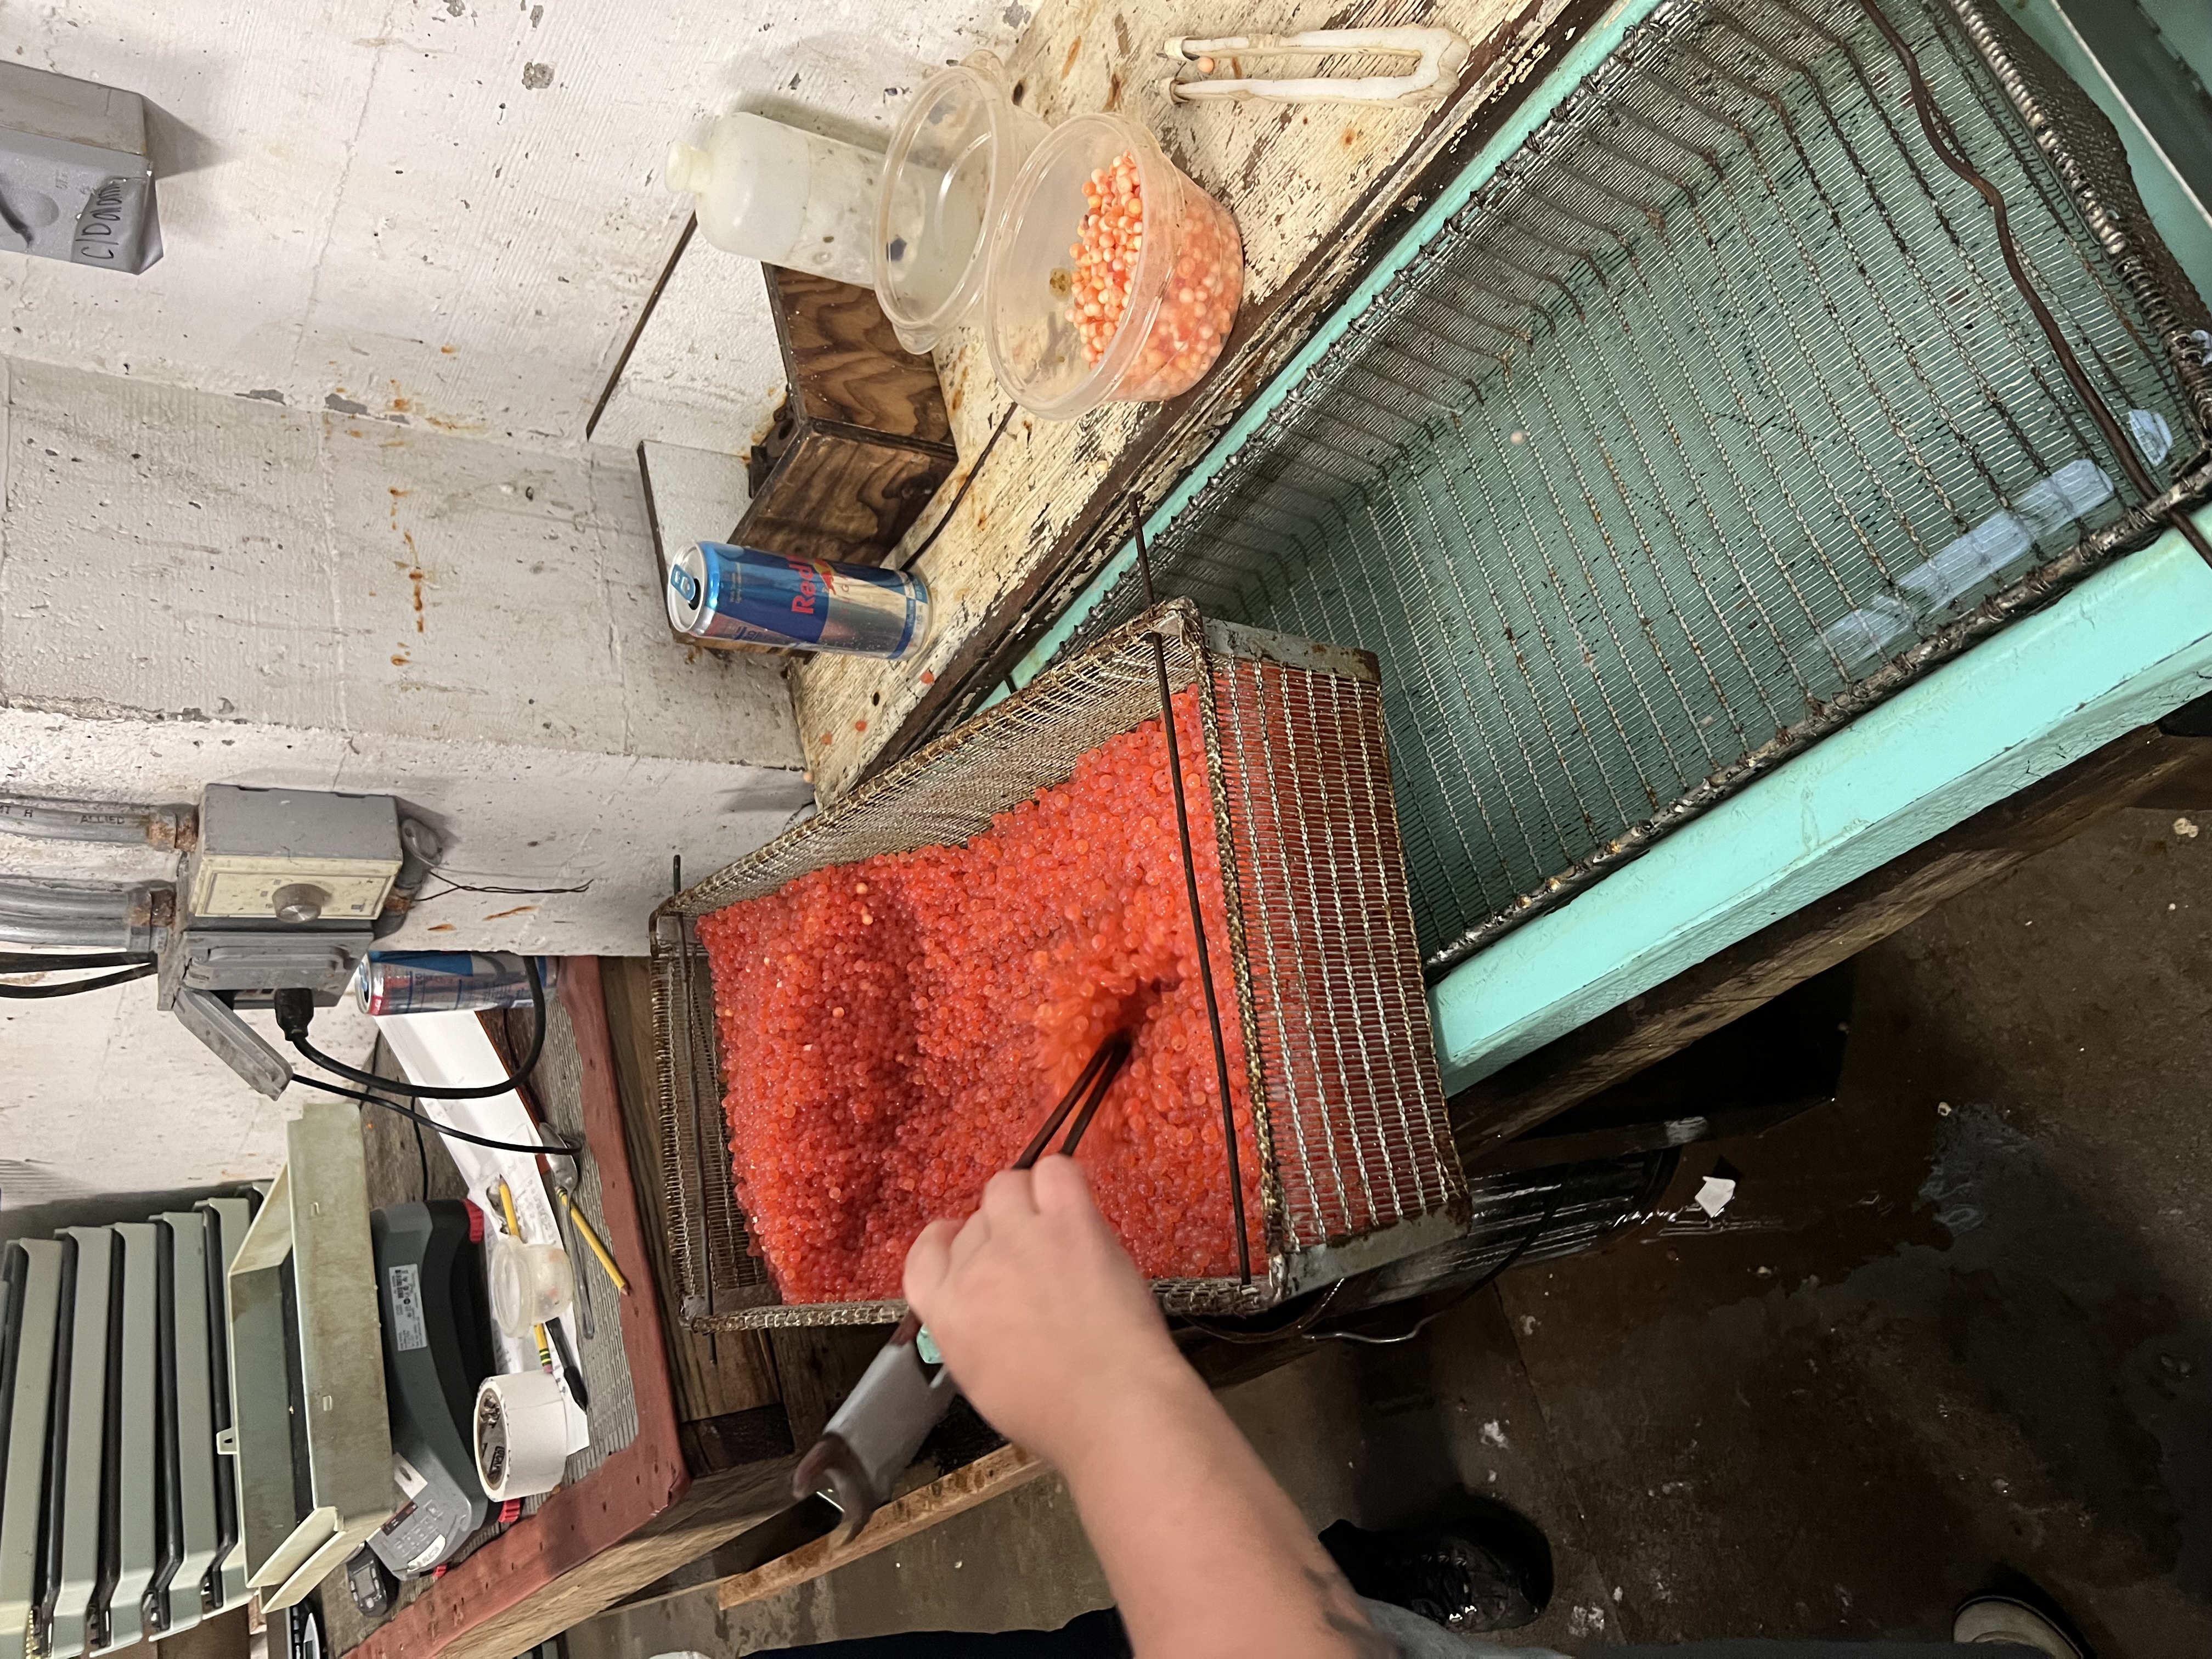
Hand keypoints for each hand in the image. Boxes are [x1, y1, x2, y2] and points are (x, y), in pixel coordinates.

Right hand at [903, 1155, 1192, 1473]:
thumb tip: (983, 1305)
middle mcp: (974, 1268)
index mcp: (946, 1313)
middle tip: (1034, 1257)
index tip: (966, 1244)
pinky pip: (1055, 1169)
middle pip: (974, 1219)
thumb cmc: (1057, 1414)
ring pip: (1007, 1185)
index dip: (947, 1242)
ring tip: (1056, 1230)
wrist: (1113, 1409)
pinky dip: (1062, 1181)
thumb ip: (970, 1330)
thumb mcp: (982, 1381)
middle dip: (999, 1233)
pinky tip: (1076, 1210)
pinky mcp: (1069, 1222)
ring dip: (1027, 1201)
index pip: (924, 1254)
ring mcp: (1020, 1238)